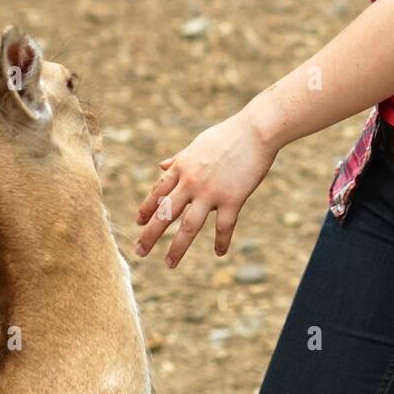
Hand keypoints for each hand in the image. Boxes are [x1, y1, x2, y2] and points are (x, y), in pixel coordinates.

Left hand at [133, 112, 276, 266]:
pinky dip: (221, 241)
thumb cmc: (228, 135)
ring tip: (169, 263)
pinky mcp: (232, 199)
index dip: (146, 208)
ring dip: (177, 247)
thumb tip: (161, 164)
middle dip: (150, 234)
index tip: (138, 222)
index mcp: (182, 166)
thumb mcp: (197, 144)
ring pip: (188, 226)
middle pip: (166, 213)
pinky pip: (223, 226)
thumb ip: (179, 158)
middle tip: (139, 251)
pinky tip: (219, 253)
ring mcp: (210, 192)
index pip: (158, 192)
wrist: (256, 130)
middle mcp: (191, 181)